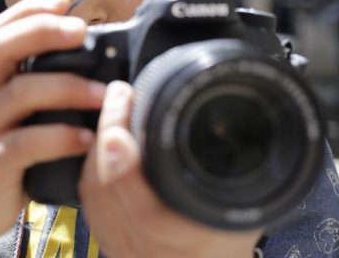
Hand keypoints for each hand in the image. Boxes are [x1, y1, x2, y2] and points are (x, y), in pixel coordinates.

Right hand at [0, 0, 103, 256]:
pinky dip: (60, 137)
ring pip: (19, 93)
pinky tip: (86, 138)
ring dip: (67, 87)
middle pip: (0, 48)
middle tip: (82, 30)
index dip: (28, 10)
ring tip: (105, 93)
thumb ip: (43, 90)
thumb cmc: (7, 158)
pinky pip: (26, 144)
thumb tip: (97, 63)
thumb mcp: (19, 117)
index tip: (64, 0)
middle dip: (42, 30)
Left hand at [79, 81, 261, 257]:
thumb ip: (243, 180)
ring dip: (98, 146)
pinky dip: (94, 167)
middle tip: (120, 96)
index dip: (122, 164)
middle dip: (107, 133)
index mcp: (175, 237)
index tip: (119, 131)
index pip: (136, 201)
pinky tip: (105, 146)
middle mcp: (142, 246)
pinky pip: (90, 202)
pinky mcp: (111, 244)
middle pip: (104, 187)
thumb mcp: (245, 218)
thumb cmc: (223, 252)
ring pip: (93, 191)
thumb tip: (248, 135)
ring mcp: (122, 247)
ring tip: (115, 112)